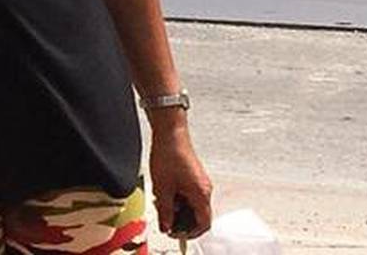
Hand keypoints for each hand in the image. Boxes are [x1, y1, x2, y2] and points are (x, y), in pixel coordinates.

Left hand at [149, 120, 212, 238]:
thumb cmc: (169, 154)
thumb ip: (166, 210)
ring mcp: (200, 182)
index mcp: (201, 194)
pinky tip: (165, 191)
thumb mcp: (163, 188)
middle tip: (165, 219)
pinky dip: (178, 197)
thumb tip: (166, 225)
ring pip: (192, 204)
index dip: (190, 233)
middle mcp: (205, 189)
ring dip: (178, 207)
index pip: (203, 224)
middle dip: (181, 219)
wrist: (170, 132)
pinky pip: (189, 193)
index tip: (176, 234)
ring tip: (162, 202)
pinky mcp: (194, 176)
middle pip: (198, 215)